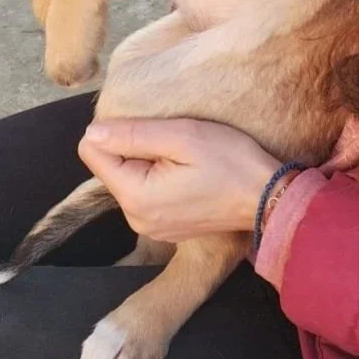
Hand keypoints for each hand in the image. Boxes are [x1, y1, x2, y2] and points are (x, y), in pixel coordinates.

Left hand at [78, 117, 278, 240]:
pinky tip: (187, 174)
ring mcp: (149, 228)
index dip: (118, 130)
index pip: (92, 151)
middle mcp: (135, 219)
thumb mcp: (183, 136)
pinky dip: (157, 178)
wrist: (267, 198)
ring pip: (126, 178)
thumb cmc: (231, 162)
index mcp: (135, 196)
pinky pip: (143, 193)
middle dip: (133, 147)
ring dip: (147, 161)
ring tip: (183, 158)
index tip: (153, 129)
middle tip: (174, 144)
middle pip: (110, 166)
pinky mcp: (163, 228)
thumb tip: (91, 131)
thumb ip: (133, 134)